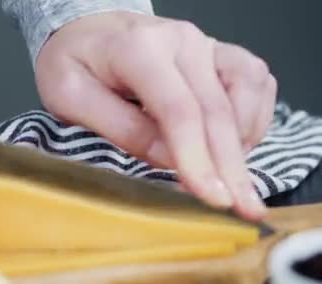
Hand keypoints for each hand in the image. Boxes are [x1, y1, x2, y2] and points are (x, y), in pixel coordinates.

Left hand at [35, 11, 276, 220]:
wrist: (86, 30)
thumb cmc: (72, 62)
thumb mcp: (71, 98)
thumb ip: (121, 128)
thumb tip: (171, 160)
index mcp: (138, 49)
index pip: (178, 111)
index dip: (197, 158)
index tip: (212, 198)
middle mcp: (181, 41)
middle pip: (217, 110)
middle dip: (232, 166)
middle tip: (244, 209)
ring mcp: (204, 43)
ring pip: (247, 91)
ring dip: (243, 139)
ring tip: (227, 174)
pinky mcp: (217, 52)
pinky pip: (255, 81)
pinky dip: (251, 116)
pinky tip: (233, 143)